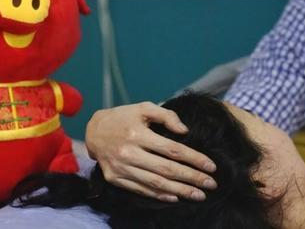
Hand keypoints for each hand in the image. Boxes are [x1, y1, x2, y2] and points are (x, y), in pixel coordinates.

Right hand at [85, 102, 217, 201]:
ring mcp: (121, 168)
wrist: (93, 130)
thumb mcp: (144, 107)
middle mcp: (129, 153)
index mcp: (137, 134)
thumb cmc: (124, 117)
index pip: (172, 150)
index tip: (211, 166)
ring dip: (180, 191)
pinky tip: (176, 197)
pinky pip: (141, 190)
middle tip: (211, 184)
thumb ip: (166, 115)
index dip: (194, 158)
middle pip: (167, 169)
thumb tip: (185, 131)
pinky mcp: (116, 179)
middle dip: (192, 178)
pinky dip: (160, 195)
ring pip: (156, 183)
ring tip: (199, 195)